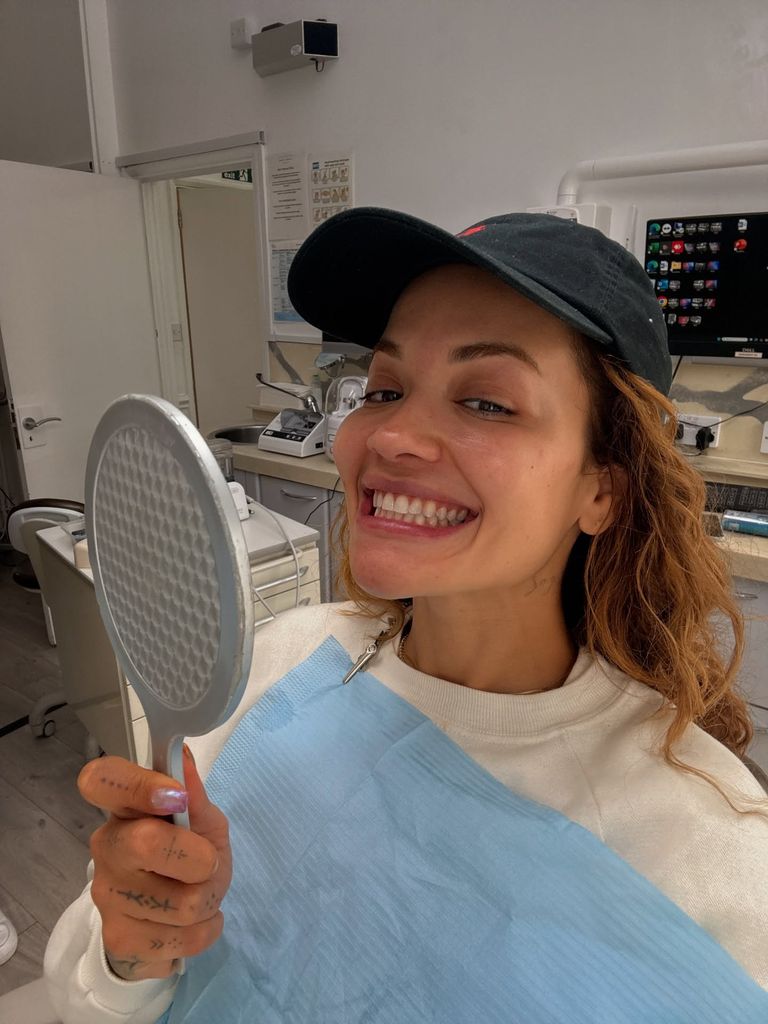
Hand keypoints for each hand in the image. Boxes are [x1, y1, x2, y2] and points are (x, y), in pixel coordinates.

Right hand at [79, 745, 230, 980]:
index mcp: (124, 807)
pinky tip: (191, 923)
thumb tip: (183, 758)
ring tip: (201, 895)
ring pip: (181, 902)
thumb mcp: (203, 822)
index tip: (175, 796)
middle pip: (146, 843)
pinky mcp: (119, 938)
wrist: (169, 920)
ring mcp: (107, 894)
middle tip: (209, 864)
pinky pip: (183, 938)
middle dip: (201, 859)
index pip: (101, 780)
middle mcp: (106, 846)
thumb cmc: (188, 856)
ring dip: (209, 900)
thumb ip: (194, 795)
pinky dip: (204, 930)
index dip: (136, 784)